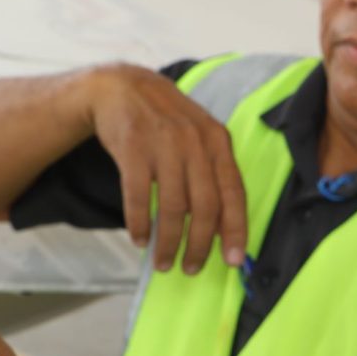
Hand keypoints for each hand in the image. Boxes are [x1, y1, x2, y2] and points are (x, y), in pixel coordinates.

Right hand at [81, 64, 248, 274]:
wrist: (121, 87)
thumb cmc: (165, 120)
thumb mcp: (198, 135)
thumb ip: (212, 171)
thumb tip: (223, 226)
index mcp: (217, 141)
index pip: (234, 193)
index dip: (235, 230)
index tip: (234, 260)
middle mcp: (194, 142)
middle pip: (204, 206)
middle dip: (199, 245)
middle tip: (192, 268)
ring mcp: (163, 145)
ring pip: (173, 207)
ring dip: (168, 242)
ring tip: (164, 262)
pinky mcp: (132, 149)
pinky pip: (139, 197)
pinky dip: (139, 224)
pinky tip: (139, 239)